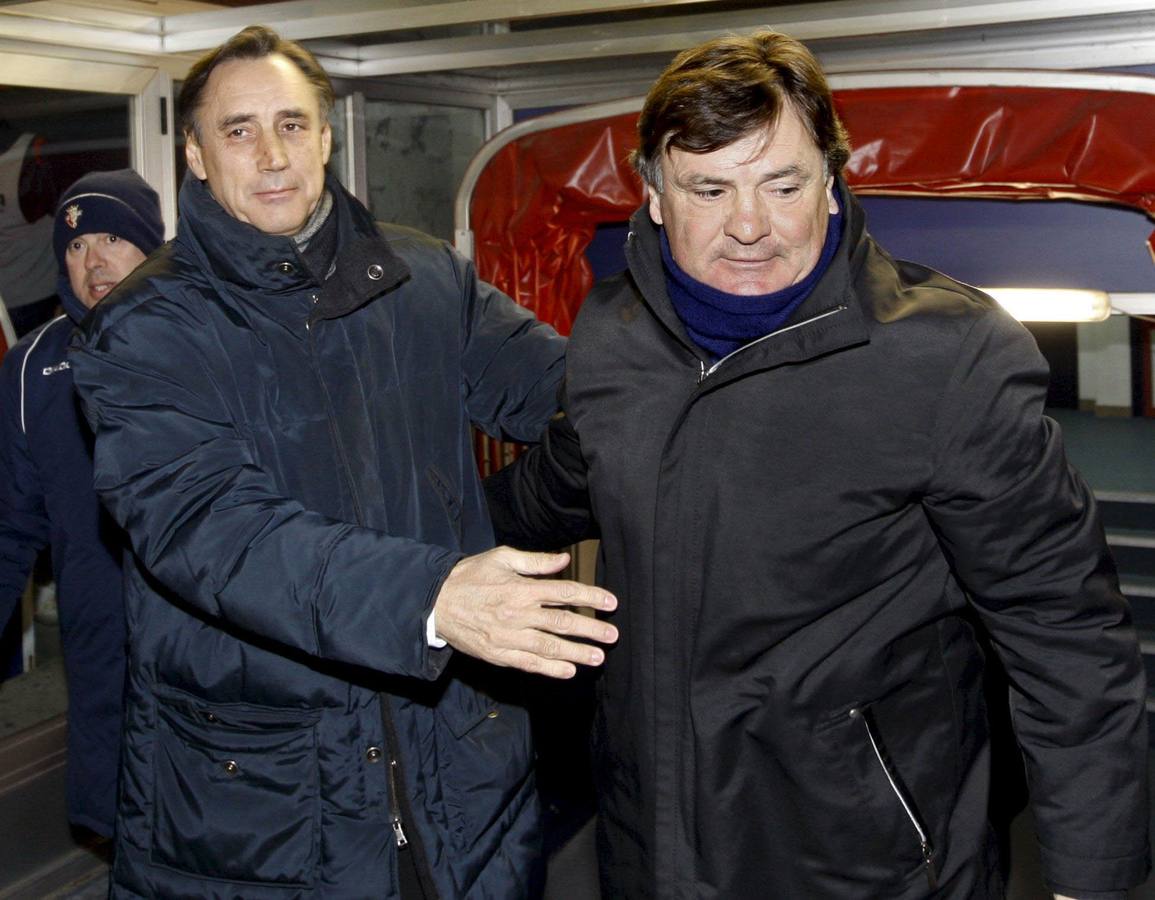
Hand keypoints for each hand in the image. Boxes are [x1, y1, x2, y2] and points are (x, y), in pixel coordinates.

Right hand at [433, 546, 617, 678]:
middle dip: (591, 629)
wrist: (437, 602)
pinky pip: (529, 663)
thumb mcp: (502, 558)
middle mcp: (518, 614)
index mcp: (521, 588)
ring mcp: (509, 636)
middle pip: (562, 622)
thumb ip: (535, 561)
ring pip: (549, 646)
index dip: (590, 597)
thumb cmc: (471, 576)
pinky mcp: (499, 654)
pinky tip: (568, 671)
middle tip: (612, 635)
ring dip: (576, 653)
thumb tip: (565, 560)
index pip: (564, 592)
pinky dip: (550, 669)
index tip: (610, 603)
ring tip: (598, 657)